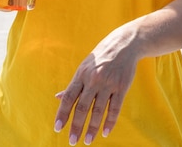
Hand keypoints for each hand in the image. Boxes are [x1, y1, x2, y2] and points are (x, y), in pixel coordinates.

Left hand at [54, 25, 139, 144]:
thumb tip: (58, 98)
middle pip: (82, 107)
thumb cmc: (101, 57)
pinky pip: (115, 108)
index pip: (69, 97)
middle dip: (76, 126)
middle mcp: (93, 79)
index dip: (62, 113)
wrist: (124, 44)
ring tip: (87, 141)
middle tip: (72, 141)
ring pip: (98, 110)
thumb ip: (73, 84)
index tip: (58, 128)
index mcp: (81, 74)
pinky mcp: (121, 87)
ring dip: (92, 128)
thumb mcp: (85, 66)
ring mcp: (108, 83)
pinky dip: (110, 122)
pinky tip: (105, 132)